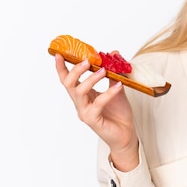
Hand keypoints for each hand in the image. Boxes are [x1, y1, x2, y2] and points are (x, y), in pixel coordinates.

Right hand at [55, 54, 137, 170]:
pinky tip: (119, 86)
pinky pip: (98, 104)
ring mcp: (85, 112)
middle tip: (88, 61)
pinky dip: (108, 93)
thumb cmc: (119, 113)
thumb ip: (114, 73)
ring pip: (79, 93)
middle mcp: (81, 103)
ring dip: (91, 79)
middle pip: (69, 84)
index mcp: (83, 95)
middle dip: (76, 70)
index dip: (62, 68)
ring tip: (104, 71)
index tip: (60, 54)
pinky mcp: (93, 120)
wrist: (127, 133)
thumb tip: (114, 53)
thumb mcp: (117, 88)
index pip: (68, 80)